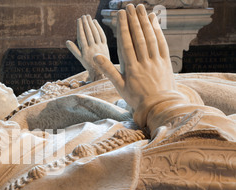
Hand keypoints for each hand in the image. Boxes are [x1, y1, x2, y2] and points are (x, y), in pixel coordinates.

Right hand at [66, 15, 109, 81]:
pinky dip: (99, 28)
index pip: (82, 37)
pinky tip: (95, 22)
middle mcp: (93, 48)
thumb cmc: (88, 64)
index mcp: (85, 51)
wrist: (100, 71)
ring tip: (88, 17)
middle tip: (84, 16)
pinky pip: (102, 35)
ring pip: (95, 33)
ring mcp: (99, 47)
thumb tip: (67, 41)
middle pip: (89, 33)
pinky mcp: (105, 46)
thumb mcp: (79, 58)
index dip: (80, 28)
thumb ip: (74, 49)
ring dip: (92, 24)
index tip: (79, 20)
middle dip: (86, 24)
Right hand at [93, 4, 188, 127]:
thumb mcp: (120, 86)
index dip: (124, 27)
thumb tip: (96, 56)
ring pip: (151, 38)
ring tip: (142, 9)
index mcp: (132, 68)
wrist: (159, 106)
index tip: (121, 15)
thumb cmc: (136, 98)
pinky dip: (158, 31)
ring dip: (146, 22)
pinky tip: (154, 21)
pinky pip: (162, 44)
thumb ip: (108, 70)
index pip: (127, 43)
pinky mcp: (166, 62)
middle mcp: (145, 62)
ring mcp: (156, 61)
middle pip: (139, 37)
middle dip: (134, 20)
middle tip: (130, 6)